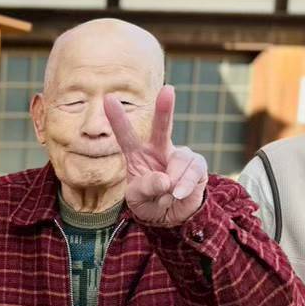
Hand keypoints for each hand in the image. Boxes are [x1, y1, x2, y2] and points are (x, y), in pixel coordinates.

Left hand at [104, 86, 207, 226]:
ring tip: (167, 195)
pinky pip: (192, 172)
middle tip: (168, 90)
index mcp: (137, 154)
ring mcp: (179, 155)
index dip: (118, 118)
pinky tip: (178, 194)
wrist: (171, 215)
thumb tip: (165, 179)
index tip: (108, 99)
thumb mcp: (137, 199)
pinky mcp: (196, 164)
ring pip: (178, 161)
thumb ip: (145, 188)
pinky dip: (184, 187)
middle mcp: (159, 148)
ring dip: (171, 184)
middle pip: (161, 127)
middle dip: (165, 109)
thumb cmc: (149, 202)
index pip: (125, 135)